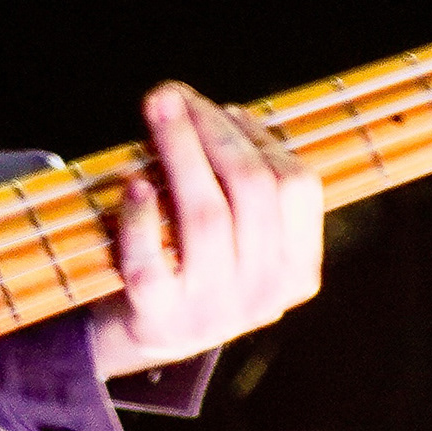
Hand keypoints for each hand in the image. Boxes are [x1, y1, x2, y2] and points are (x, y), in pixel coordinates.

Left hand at [86, 83, 323, 379]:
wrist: (150, 337)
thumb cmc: (197, 263)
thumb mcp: (243, 238)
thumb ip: (245, 185)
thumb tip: (225, 112)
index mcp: (297, 268)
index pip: (298, 187)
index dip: (261, 137)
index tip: (224, 108)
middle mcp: (263, 292)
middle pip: (251, 190)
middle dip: (212, 130)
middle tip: (173, 93)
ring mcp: (212, 309)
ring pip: (205, 215)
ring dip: (179, 151)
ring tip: (156, 112)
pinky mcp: (159, 317)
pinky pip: (150, 261)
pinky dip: (140, 218)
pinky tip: (133, 182)